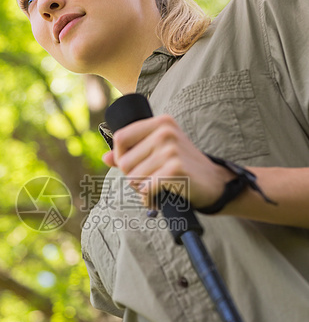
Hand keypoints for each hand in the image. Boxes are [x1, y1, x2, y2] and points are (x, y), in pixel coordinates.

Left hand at [102, 115, 232, 208]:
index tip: (133, 167)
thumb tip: (105, 157)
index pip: (121, 138)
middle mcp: (165, 132)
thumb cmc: (185, 168)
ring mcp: (171, 149)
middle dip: (133, 178)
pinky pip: (146, 188)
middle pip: (124, 162)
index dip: (121, 158)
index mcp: (160, 123)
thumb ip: (131, 153)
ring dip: (142, 190)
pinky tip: (160, 197)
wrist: (216, 183)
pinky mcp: (175, 168)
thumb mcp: (160, 152)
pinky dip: (149, 198)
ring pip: (134, 178)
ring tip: (158, 188)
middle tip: (151, 180)